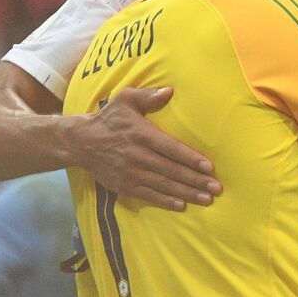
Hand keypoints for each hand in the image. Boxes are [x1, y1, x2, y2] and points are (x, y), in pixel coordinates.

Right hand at [69, 87, 221, 210]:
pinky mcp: (125, 185)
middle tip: (216, 189)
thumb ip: (147, 96)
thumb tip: (169, 91)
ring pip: (164, 185)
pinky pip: (148, 195)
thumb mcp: (125, 99)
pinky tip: (181, 205)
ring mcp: (132, 173)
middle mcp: (139, 156)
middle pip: (172, 170)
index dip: (191, 159)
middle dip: (196, 180)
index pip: (172, 149)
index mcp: (142, 135)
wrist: (81, 142)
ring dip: (186, 193)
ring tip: (206, 200)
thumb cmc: (109, 119)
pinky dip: (165, 201)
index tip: (209, 168)